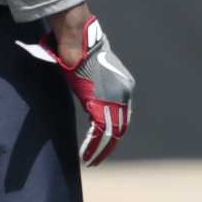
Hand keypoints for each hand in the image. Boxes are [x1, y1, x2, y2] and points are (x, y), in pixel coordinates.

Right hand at [19, 12, 133, 165]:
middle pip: (120, 127)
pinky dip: (93, 146)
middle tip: (97, 160)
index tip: (105, 144)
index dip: (114, 133)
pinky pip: (100, 131)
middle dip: (109, 146)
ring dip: (101, 150)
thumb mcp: (93, 70)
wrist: (79, 39)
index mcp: (123, 86)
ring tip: (91, 162)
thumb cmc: (80, 50)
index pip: (123, 116)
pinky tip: (86, 157)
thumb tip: (84, 82)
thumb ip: (93, 82)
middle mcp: (123, 94)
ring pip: (111, 132)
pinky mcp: (100, 102)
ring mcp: (113, 98)